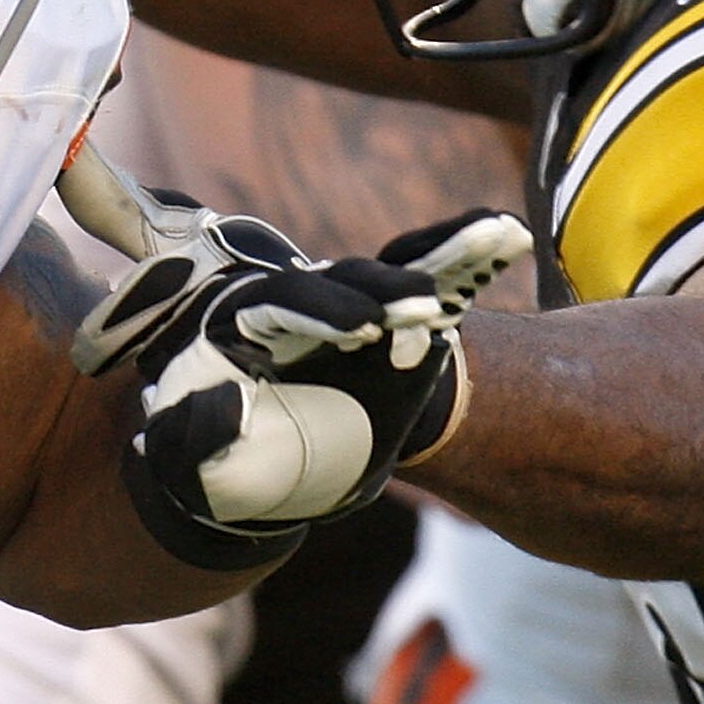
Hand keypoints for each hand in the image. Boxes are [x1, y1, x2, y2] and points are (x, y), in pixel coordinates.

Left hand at [112, 208, 530, 555]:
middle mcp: (301, 307)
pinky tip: (510, 235)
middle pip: (344, 282)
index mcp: (243, 327)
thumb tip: (218, 403)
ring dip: (446, 255)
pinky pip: (436, 287)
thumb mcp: (195, 462)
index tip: (366, 327)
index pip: (280, 304)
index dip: (324, 310)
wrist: (263, 468)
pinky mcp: (396, 324)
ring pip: (397, 272)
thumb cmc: (222, 463)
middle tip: (425, 308)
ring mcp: (353, 311)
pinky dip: (470, 258)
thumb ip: (193, 437)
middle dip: (386, 290)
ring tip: (498, 235)